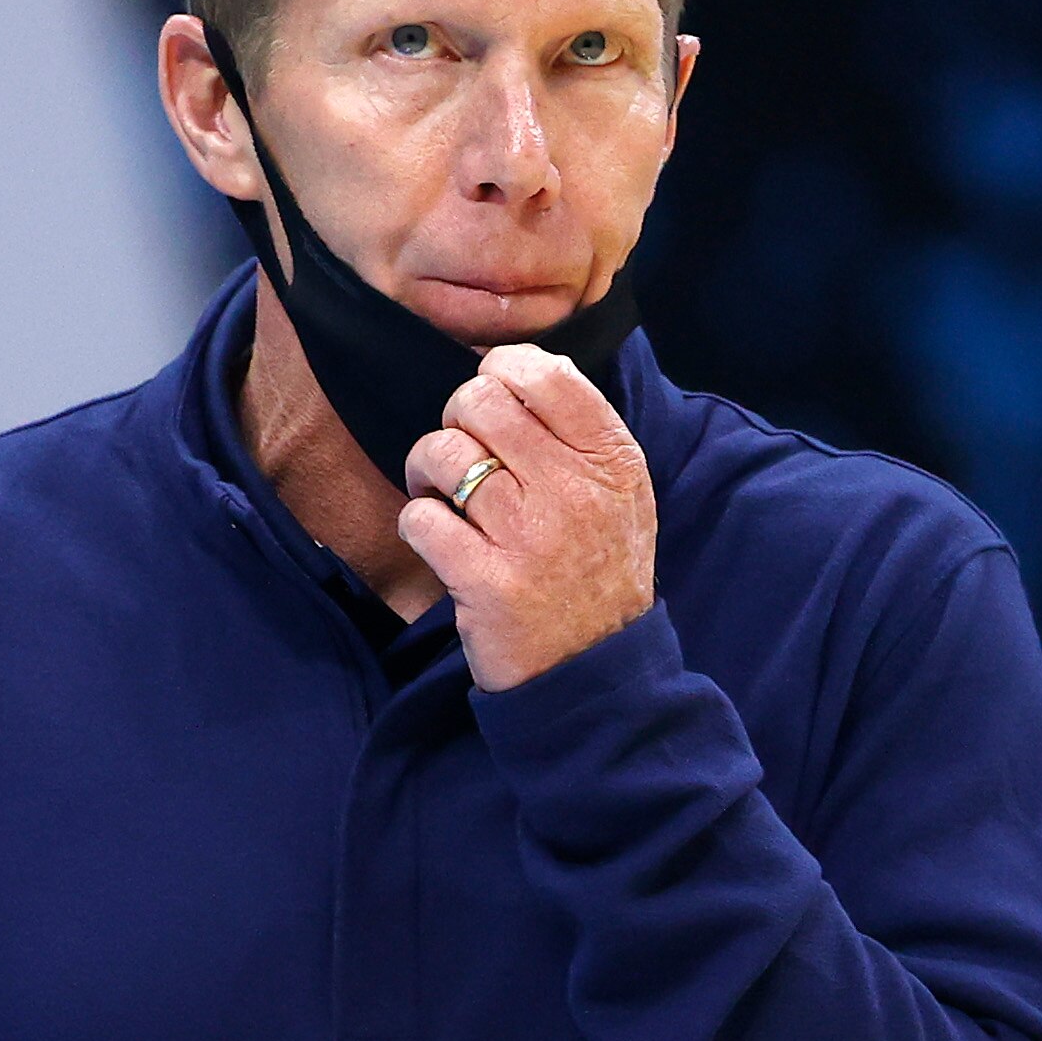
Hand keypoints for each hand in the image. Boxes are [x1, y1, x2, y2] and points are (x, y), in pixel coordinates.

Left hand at [398, 345, 656, 691]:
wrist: (592, 672)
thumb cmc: (598, 575)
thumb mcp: (622, 498)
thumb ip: (585, 434)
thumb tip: (527, 368)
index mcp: (611, 462)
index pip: (546, 374)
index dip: (501, 370)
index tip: (490, 394)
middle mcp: (574, 492)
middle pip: (480, 403)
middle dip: (455, 420)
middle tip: (461, 451)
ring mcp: (529, 537)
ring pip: (443, 454)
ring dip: (427, 469)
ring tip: (440, 493)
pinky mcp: (486, 581)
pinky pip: (421, 517)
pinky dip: (418, 523)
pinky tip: (438, 538)